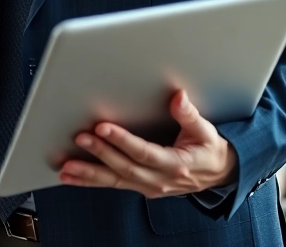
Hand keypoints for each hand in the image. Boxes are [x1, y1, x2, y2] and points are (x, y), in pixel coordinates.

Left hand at [57, 90, 237, 198]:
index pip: (144, 153)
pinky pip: (113, 184)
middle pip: (125, 167)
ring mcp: (149, 186)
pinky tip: (72, 177)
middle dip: (100, 153)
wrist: (218, 174)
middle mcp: (160, 179)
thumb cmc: (209, 150)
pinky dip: (91, 181)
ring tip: (67, 167)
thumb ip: (189, 114)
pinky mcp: (141, 187)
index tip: (102, 128)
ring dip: (89, 173)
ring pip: (115, 180)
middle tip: (80, 139)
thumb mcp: (206, 131)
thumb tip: (178, 97)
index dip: (122, 141)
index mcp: (176, 164)